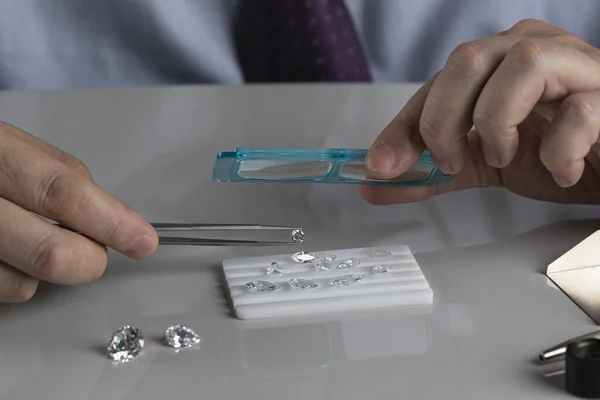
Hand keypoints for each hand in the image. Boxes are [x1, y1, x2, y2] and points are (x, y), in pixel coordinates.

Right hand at [0, 122, 157, 301]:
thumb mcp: (15, 147)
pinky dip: (14, 277)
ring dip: (44, 271)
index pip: (62, 193)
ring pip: (24, 286)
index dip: (111, 221)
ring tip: (26, 236)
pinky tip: (4, 251)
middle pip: (52, 254)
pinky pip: (0, 294)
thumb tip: (116, 220)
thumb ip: (65, 180)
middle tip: (94, 249)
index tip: (143, 240)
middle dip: (90, 260)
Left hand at [361, 19, 599, 205]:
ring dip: (498, 123)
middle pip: (468, 59)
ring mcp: (576, 66)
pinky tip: (558, 170)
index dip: (404, 124)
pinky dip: (557, 150)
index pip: (436, 82)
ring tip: (506, 156)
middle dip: (443, 119)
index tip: (383, 164)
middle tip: (450, 162)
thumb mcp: (486, 162)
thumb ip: (436, 172)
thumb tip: (377, 183)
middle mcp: (532, 51)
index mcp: (497, 63)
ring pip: (523, 64)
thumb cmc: (558, 150)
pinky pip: (579, 111)